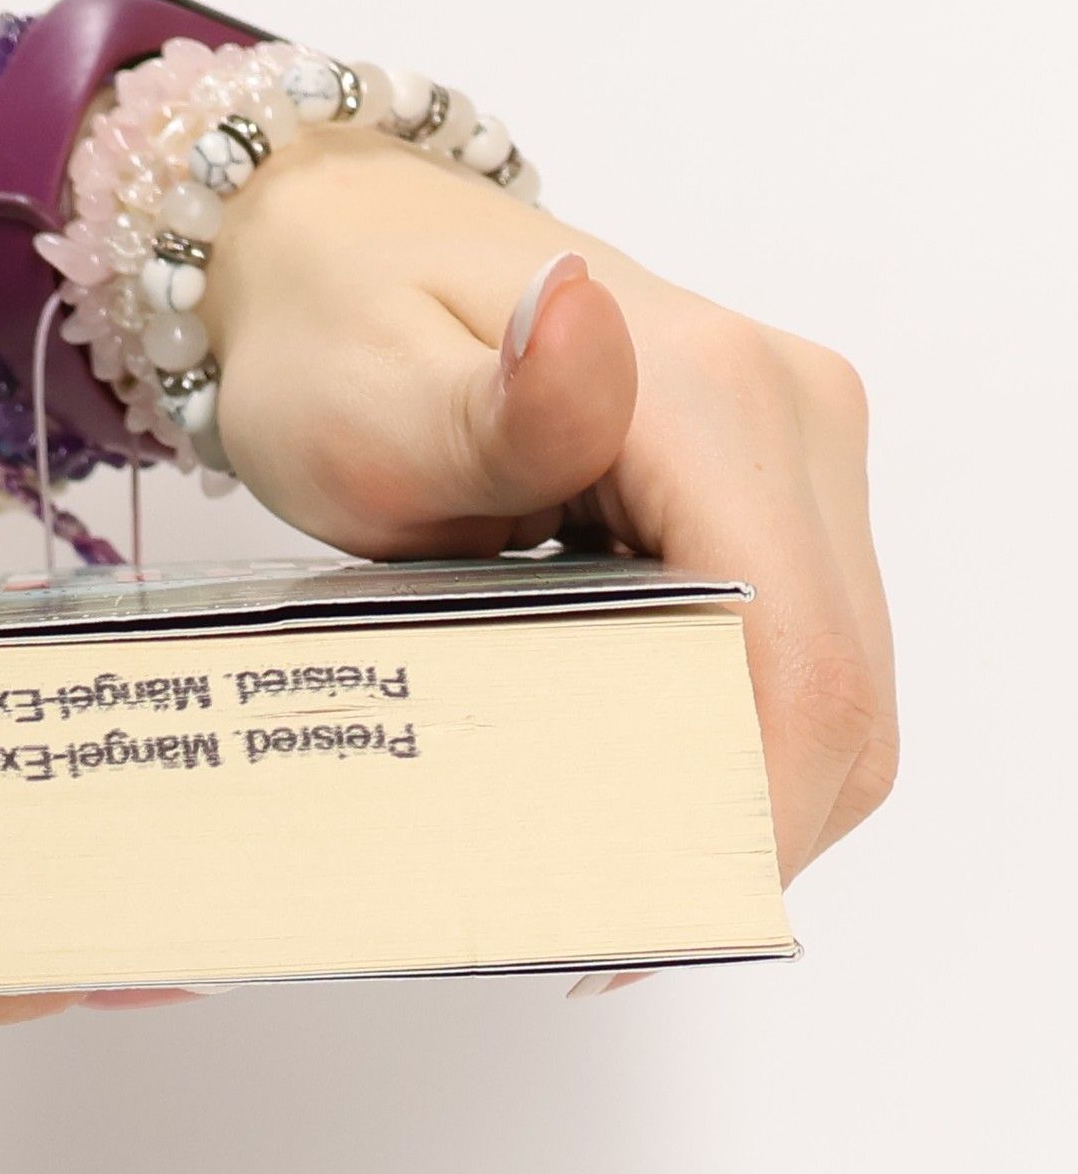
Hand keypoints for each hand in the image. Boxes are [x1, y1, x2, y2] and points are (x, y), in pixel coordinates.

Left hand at [211, 132, 895, 881]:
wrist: (338, 252)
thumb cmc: (334, 333)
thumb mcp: (372, 399)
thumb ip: (495, 410)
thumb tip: (577, 324)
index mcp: (709, 392)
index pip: (792, 654)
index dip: (740, 809)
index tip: (643, 908)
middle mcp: (786, 407)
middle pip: (839, 685)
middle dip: (746, 827)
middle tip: (618, 921)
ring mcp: (789, 441)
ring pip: (837, 676)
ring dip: (753, 793)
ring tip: (628, 873)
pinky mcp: (767, 478)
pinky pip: (799, 642)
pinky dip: (740, 735)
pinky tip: (647, 789)